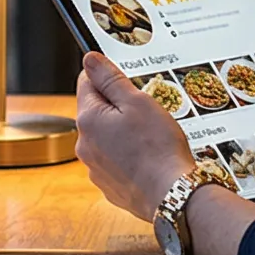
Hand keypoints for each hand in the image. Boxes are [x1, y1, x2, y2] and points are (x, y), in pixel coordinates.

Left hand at [75, 53, 196, 219]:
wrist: (170, 194)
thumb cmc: (157, 148)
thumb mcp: (137, 101)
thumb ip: (110, 79)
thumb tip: (90, 60)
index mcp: (88, 119)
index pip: (87, 83)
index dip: (108, 78)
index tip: (127, 83)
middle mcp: (84, 145)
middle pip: (96, 111)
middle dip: (117, 108)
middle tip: (145, 112)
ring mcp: (95, 168)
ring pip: (106, 137)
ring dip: (122, 133)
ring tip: (149, 138)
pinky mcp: (108, 185)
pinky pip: (114, 161)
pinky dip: (127, 156)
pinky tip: (147, 158)